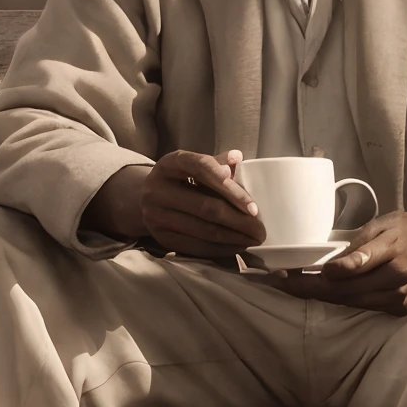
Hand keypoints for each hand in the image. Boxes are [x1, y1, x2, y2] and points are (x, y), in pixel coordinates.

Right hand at [83, 149, 260, 259]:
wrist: (145, 197)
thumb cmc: (180, 178)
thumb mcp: (193, 164)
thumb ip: (216, 161)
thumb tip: (237, 158)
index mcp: (170, 163)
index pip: (202, 170)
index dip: (230, 188)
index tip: (254, 207)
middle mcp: (157, 188)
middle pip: (206, 207)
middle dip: (239, 221)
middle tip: (261, 230)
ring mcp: (155, 215)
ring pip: (203, 230)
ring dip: (233, 237)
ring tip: (253, 240)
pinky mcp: (159, 237)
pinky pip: (195, 246)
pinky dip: (219, 248)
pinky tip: (236, 247)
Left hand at [271, 211, 406, 314]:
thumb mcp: (385, 223)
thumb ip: (359, 243)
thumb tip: (330, 264)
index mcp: (393, 251)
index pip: (356, 265)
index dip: (324, 272)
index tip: (293, 271)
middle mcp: (398, 279)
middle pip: (346, 290)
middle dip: (311, 288)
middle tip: (281, 281)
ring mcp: (401, 299)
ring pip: (352, 301)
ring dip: (323, 296)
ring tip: (295, 286)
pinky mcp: (402, 309)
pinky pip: (365, 306)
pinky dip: (344, 299)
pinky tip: (324, 291)